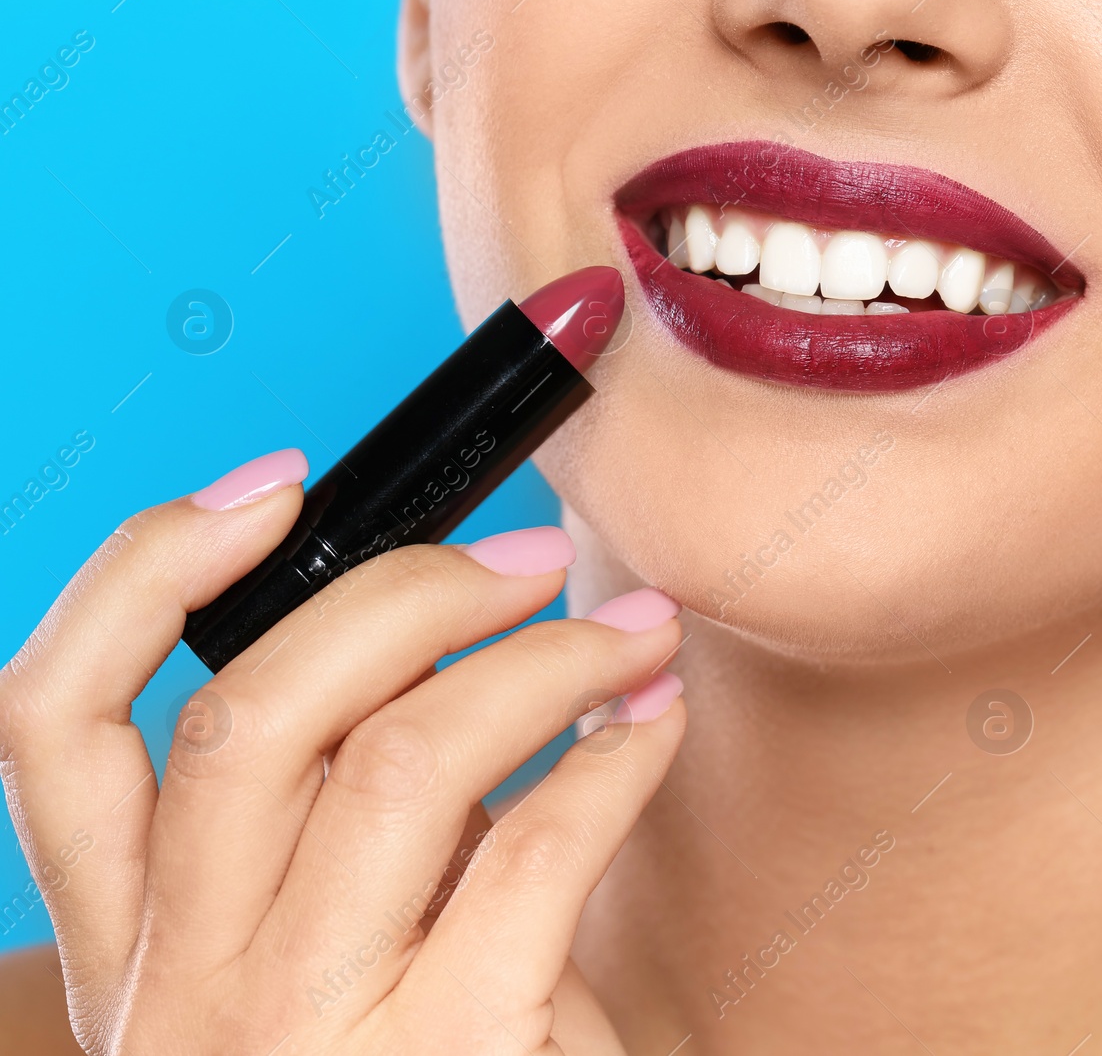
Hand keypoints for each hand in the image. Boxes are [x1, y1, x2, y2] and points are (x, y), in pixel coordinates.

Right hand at [0, 448, 685, 1054]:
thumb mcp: (325, 949)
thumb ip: (330, 815)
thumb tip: (431, 632)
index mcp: (136, 946)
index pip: (49, 724)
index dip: (143, 576)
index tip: (270, 488)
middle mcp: (189, 988)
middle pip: (251, 710)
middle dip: (408, 591)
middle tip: (526, 560)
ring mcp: (310, 1029)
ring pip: (404, 754)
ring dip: (542, 660)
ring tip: (628, 633)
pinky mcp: (454, 1054)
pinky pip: (542, 843)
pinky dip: (618, 753)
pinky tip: (654, 724)